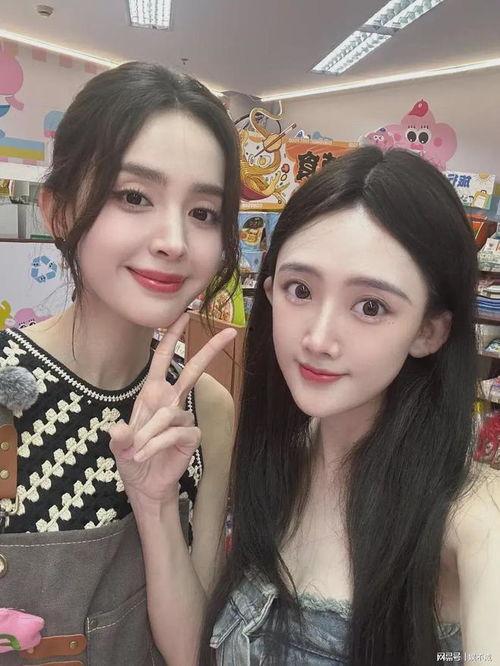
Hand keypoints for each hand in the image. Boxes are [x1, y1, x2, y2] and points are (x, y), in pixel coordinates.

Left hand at [109, 313, 235, 503]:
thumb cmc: (133, 459)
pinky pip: (175, 433)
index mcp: (152, 394)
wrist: (145, 485)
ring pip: (169, 414)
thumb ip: (119, 437)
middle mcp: (171, 401)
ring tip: (137, 451)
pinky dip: (157, 444)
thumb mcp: (119, 446)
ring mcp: (183, 418)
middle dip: (210, 350)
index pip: (164, 359)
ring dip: (149, 434)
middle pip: (193, 371)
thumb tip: (118, 429)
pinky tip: (147, 455)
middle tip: (230, 332)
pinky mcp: (191, 436)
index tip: (183, 315)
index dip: (172, 336)